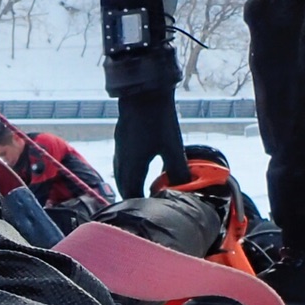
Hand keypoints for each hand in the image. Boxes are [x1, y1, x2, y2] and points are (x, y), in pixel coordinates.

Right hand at [105, 45, 189, 197]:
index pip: (132, 194)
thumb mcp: (172, 147)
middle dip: (134, 197)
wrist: (143, 93)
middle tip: (147, 204)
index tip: (151, 211)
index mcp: (132, 167)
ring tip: (143, 189)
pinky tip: (140, 168)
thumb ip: (178, 170)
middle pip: (124, 186)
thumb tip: (185, 188)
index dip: (140, 204)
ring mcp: (119, 150)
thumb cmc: (158, 120)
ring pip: (121, 175)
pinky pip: (122, 164)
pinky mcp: (121, 141)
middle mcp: (121, 161)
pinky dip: (129, 172)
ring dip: (130, 184)